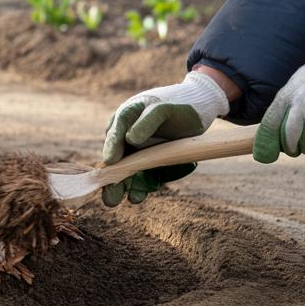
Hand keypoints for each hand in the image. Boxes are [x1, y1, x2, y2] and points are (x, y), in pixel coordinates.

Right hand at [101, 71, 229, 205]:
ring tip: (119, 200)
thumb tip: (129, 139)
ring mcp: (139, 152)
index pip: (114, 135)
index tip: (110, 161)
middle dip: (110, 177)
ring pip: (127, 171)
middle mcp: (127, 137)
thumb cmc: (177, 105)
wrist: (197, 111)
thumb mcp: (163, 110)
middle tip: (107, 193)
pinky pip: (143, 177)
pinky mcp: (152, 164)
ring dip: (123, 186)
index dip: (111, 148)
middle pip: (115, 158)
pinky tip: (136, 197)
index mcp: (125, 118)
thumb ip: (146, 122)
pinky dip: (139, 188)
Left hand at [253, 37, 304, 162]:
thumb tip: (279, 121)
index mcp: (289, 93)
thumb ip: (291, 98)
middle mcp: (301, 103)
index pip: (270, 122)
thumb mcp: (301, 79)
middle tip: (297, 151)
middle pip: (289, 137)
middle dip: (292, 148)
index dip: (266, 140)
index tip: (265, 153)